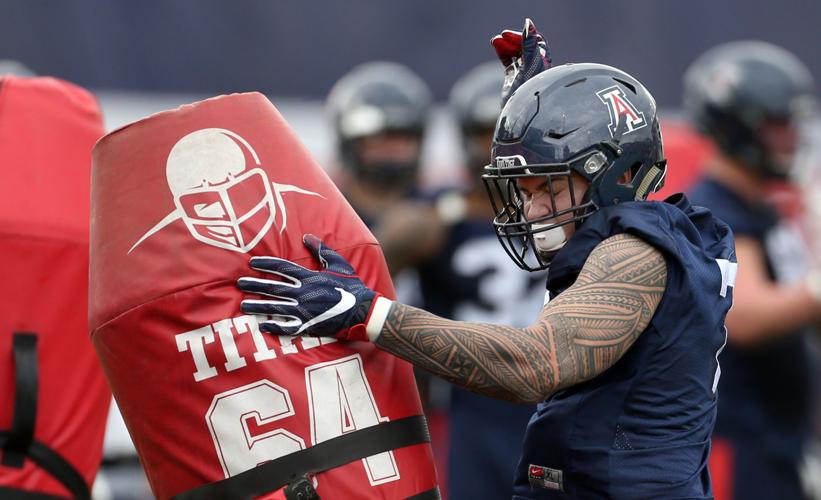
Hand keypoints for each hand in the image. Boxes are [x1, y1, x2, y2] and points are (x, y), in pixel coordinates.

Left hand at [237, 234, 380, 340]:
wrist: (364, 312)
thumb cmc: (352, 287)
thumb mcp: (339, 264)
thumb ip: (322, 250)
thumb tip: (307, 236)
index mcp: (310, 277)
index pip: (282, 269)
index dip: (265, 265)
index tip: (252, 263)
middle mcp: (304, 294)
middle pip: (274, 288)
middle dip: (254, 285)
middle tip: (239, 283)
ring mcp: (305, 311)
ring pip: (276, 308)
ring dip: (258, 306)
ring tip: (243, 304)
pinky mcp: (309, 326)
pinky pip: (287, 327)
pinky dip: (273, 327)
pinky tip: (261, 325)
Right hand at [490, 18, 551, 104]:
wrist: (522, 114)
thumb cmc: (531, 89)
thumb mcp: (530, 64)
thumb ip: (529, 44)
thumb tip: (527, 23)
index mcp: (544, 62)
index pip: (536, 42)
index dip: (524, 36)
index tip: (511, 35)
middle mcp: (535, 66)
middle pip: (524, 46)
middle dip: (512, 40)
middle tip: (501, 36)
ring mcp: (523, 72)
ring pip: (515, 53)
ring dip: (506, 45)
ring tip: (495, 40)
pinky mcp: (513, 78)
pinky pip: (509, 61)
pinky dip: (502, 53)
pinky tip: (496, 46)